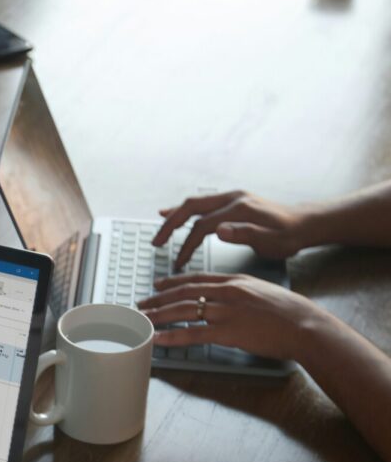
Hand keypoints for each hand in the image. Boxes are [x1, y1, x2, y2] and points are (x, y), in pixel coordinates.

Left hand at [137, 272, 326, 360]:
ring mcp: (226, 311)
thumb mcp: (261, 291)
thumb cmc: (288, 312)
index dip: (173, 282)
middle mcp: (227, 292)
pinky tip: (159, 338)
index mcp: (235, 281)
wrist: (305, 325)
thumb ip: (240, 291)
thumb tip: (226, 297)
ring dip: (160, 316)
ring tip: (144, 320)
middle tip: (142, 304)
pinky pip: (193, 334)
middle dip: (159, 298)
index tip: (158, 285)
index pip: (196, 279)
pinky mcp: (228, 332)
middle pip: (184, 293)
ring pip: (184, 311)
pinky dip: (173, 336)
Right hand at [153, 190, 309, 268]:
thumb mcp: (272, 241)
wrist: (306, 223)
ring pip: (195, 203)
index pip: (202, 226)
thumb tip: (219, 230)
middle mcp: (233, 199)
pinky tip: (174, 213)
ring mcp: (232, 197)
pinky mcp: (233, 201)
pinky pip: (203, 204)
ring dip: (175, 216)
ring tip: (160, 227)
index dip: (187, 246)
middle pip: (192, 208)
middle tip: (156, 242)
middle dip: (171, 225)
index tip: (178, 263)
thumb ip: (246, 235)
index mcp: (240, 209)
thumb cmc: (290, 236)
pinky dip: (186, 210)